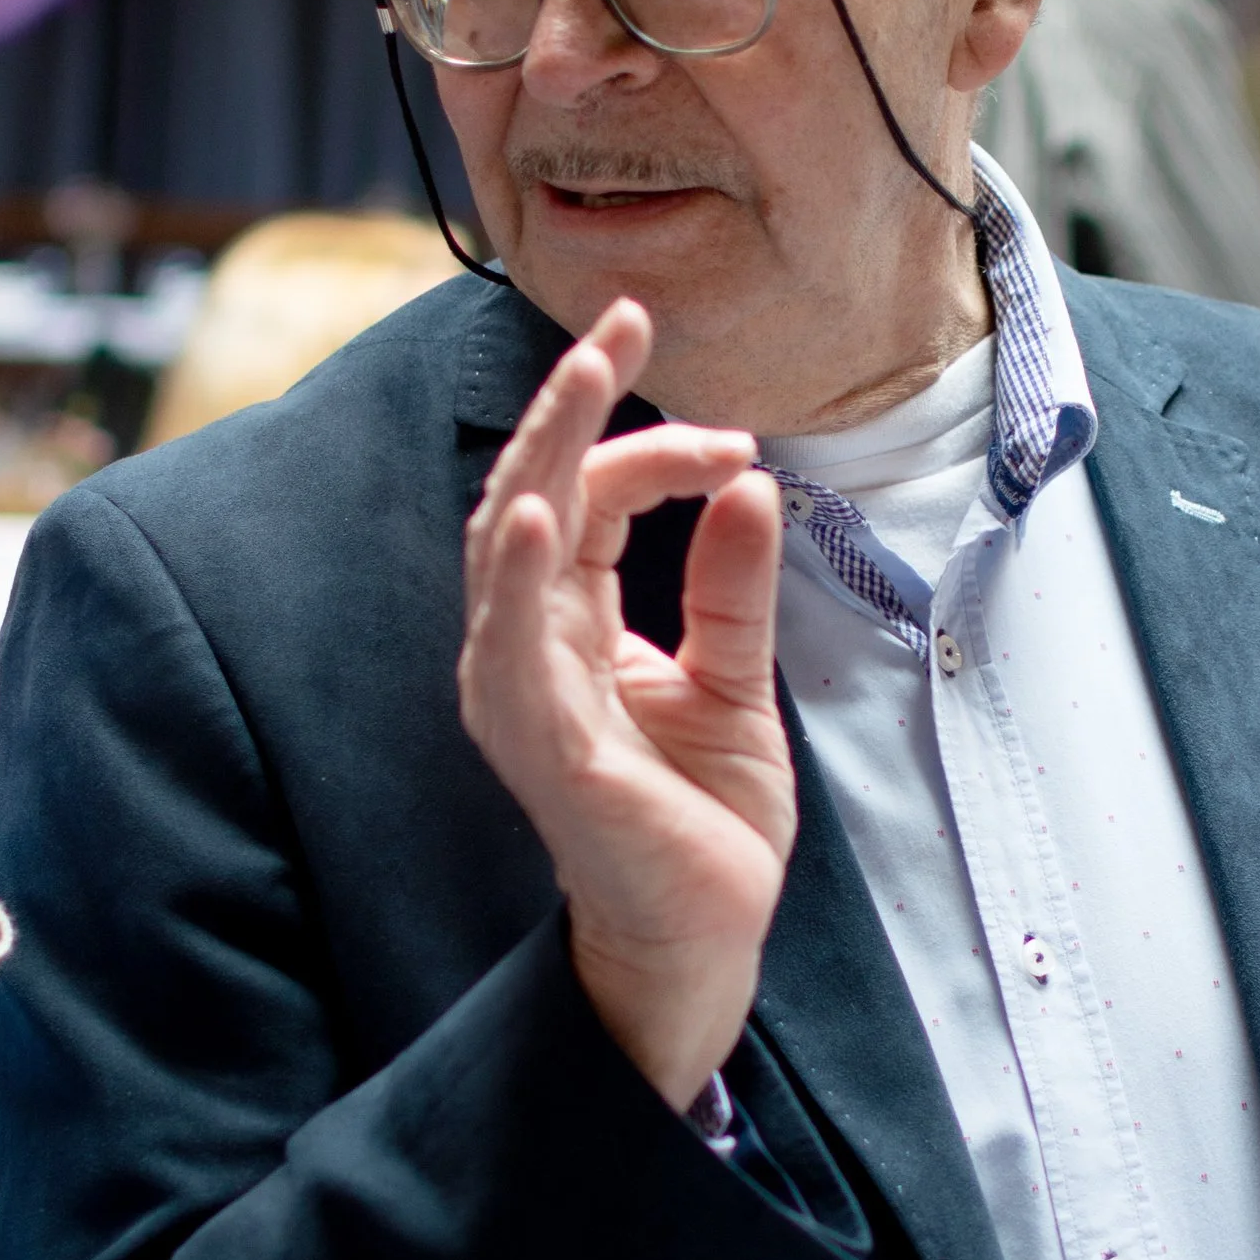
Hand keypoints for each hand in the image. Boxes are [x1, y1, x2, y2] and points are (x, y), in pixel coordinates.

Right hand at [460, 297, 793, 1110]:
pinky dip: (518, 575)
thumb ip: (731, 587)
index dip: (650, 446)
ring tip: (583, 376)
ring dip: (544, 456)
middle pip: (527, 497)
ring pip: (508, 549)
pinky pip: (514, 647)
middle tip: (623, 320)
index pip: (583, 500)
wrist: (704, 940)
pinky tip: (536, 514)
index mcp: (566, 631)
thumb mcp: (736, 682)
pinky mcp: (543, 747)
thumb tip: (751, 484)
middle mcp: (524, 654)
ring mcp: (522, 699)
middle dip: (572, 404)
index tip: (736, 439)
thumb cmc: (702, 826)